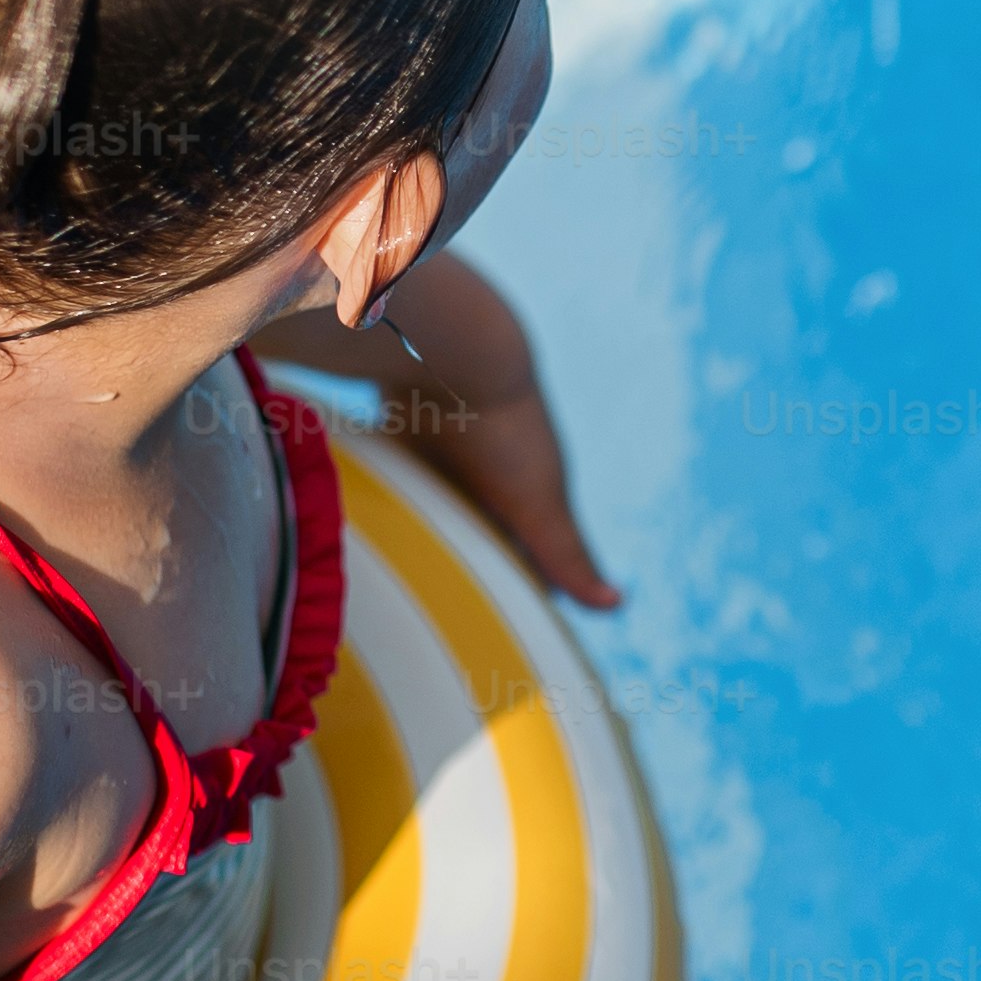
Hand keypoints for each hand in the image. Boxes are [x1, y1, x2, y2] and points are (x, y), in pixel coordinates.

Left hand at [393, 371, 624, 611]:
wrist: (452, 349)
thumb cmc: (503, 430)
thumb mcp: (536, 504)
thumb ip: (565, 556)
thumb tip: (615, 605)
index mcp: (527, 491)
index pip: (527, 556)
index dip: (516, 590)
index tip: (493, 631)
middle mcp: (489, 473)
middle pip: (478, 533)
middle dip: (464, 566)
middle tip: (432, 615)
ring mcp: (447, 451)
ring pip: (434, 508)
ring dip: (420, 534)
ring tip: (393, 581)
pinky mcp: (407, 430)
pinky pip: (395, 475)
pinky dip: (388, 499)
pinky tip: (365, 528)